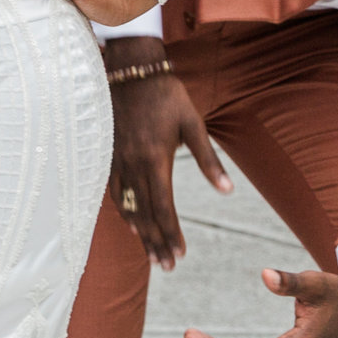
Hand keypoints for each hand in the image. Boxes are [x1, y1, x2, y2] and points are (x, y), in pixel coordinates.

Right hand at [103, 39, 230, 269]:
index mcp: (156, 159)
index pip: (164, 207)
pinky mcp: (108, 153)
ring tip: (150, 254)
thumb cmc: (167, 95)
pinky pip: (113, 190)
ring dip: (140, 233)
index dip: (171, 233)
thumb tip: (228, 191)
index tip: (180, 255)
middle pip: (145, 213)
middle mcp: (134, 164)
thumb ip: (209, 160)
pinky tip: (130, 222)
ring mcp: (118, 160)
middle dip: (156, 242)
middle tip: (166, 267)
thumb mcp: (193, 124)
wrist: (131, 70)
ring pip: (127, 205)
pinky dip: (122, 211)